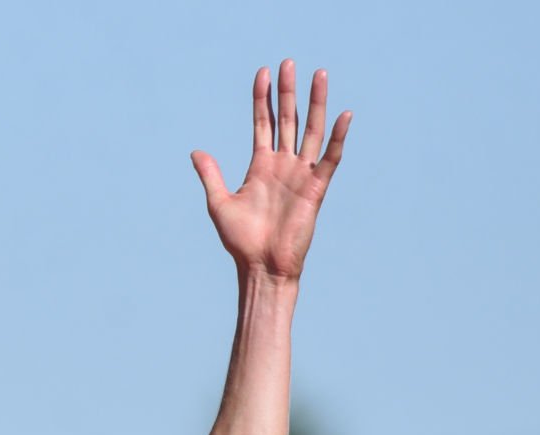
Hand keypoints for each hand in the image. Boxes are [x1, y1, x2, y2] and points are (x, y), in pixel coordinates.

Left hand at [190, 60, 349, 281]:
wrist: (260, 266)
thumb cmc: (241, 241)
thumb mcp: (219, 203)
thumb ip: (211, 175)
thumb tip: (196, 151)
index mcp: (261, 166)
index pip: (263, 122)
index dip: (263, 98)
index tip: (263, 73)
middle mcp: (283, 165)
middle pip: (288, 119)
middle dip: (288, 91)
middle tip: (289, 63)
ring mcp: (301, 174)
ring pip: (311, 131)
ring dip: (315, 103)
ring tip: (318, 75)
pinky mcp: (316, 189)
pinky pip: (330, 158)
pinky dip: (338, 138)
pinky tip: (344, 115)